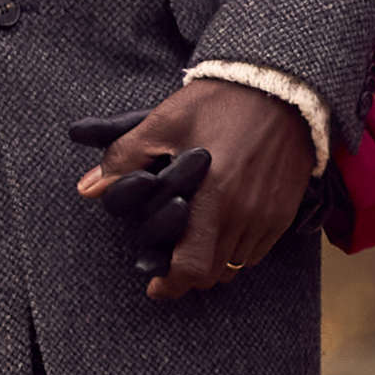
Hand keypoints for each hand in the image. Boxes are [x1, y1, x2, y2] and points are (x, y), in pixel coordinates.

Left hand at [71, 79, 312, 300]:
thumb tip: (90, 188)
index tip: (156, 287)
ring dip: (213, 263)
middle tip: (169, 266)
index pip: (193, 267)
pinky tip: (222, 229)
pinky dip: (237, 250)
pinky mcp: (285, 211)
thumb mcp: (163, 122)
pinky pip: (258, 251)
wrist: (280, 87)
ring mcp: (269, 215)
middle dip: (188, 276)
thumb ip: (125, 158)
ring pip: (237, 266)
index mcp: (215, 196)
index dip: (171, 285)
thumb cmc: (219, 102)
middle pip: (215, 274)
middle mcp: (247, 214)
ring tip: (195, 246)